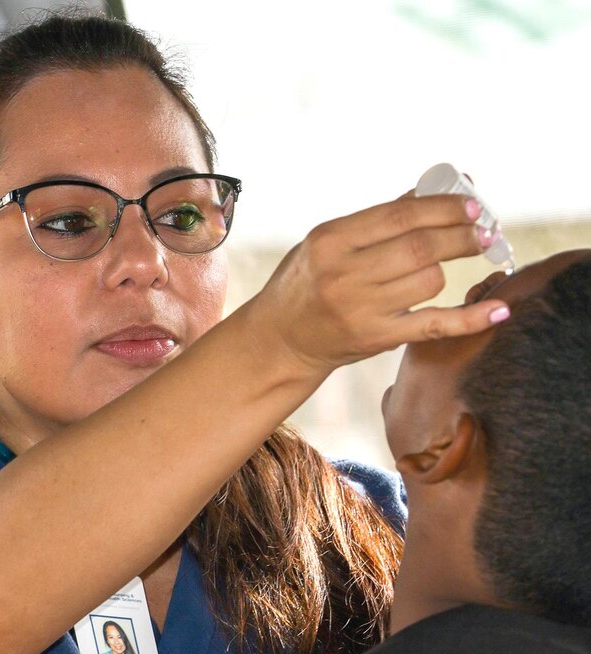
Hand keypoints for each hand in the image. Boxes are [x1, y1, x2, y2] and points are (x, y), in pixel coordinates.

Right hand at [255, 193, 510, 373]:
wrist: (278, 340)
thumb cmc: (305, 283)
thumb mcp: (327, 243)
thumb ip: (377, 219)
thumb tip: (435, 190)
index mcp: (331, 240)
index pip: (401, 215)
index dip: (444, 207)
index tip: (473, 205)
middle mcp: (343, 274)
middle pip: (421, 247)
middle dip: (462, 235)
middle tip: (485, 231)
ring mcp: (360, 310)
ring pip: (429, 282)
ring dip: (444, 271)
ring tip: (438, 269)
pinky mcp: (375, 339)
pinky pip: (434, 325)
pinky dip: (470, 318)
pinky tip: (500, 309)